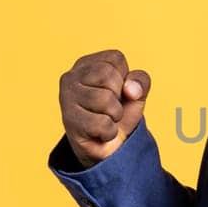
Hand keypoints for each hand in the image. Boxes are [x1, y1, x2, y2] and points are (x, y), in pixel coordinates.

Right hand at [59, 49, 150, 168]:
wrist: (108, 147)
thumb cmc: (118, 113)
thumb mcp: (136, 92)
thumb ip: (140, 81)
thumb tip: (130, 90)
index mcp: (87, 64)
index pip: (116, 58)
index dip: (125, 78)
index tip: (117, 91)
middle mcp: (71, 76)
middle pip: (107, 75)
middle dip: (118, 96)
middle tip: (110, 107)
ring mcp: (66, 98)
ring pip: (105, 99)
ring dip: (115, 115)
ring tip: (106, 119)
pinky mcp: (69, 121)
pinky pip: (102, 123)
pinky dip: (109, 131)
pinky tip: (99, 132)